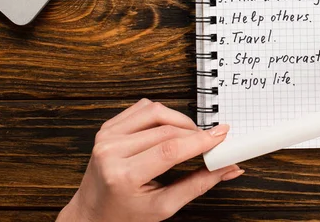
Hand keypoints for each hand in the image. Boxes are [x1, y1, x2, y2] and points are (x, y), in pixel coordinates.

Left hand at [57, 99, 243, 221]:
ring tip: (190, 136)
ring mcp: (106, 136)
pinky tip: (169, 129)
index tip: (221, 136)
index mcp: (123, 176)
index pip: (169, 150)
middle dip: (195, 133)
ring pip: (156, 112)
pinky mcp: (108, 127)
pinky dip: (163, 114)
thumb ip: (199, 184)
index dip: (200, 140)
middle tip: (212, 141)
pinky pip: (143, 108)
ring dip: (180, 121)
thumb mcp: (164, 207)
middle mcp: (111, 152)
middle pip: (166, 130)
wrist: (92, 213)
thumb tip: (228, 168)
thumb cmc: (125, 214)